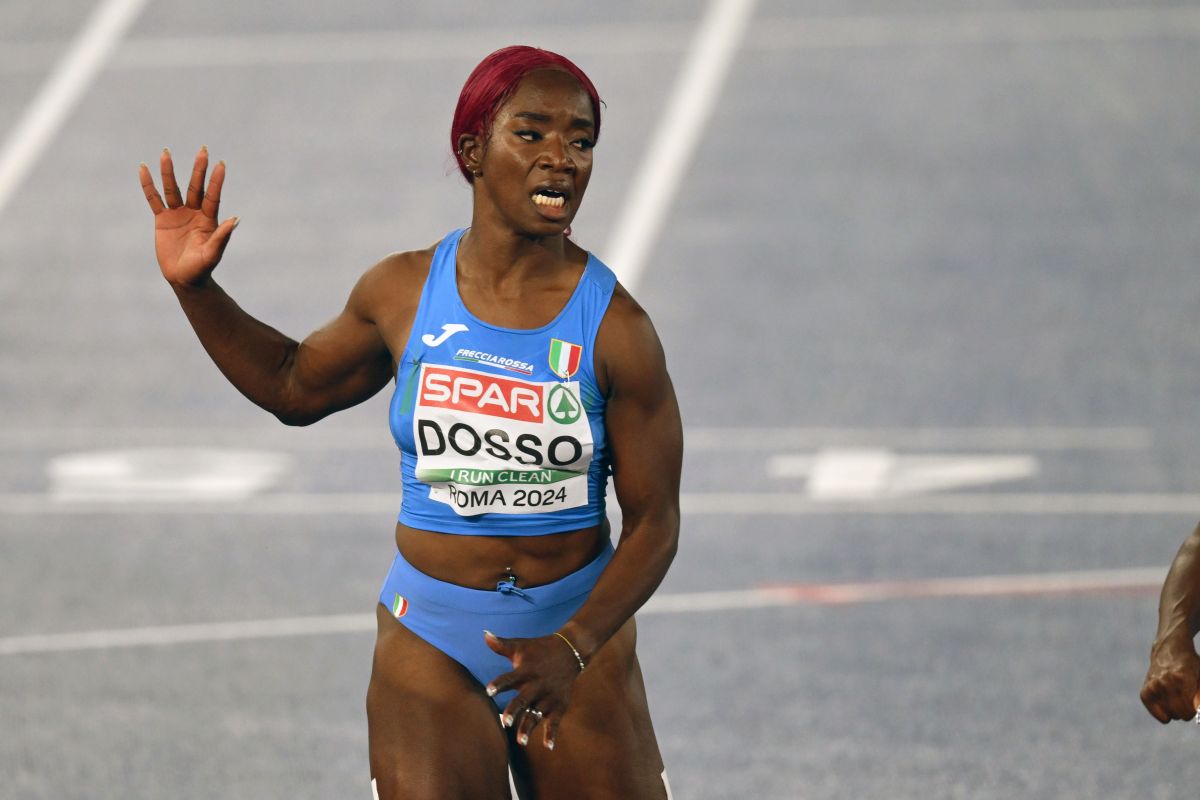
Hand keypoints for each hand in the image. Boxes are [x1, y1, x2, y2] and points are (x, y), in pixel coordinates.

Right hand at [139, 147, 237, 286]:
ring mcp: (178, 214)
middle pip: (195, 187)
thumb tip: (235, 219)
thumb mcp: (212, 254)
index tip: (221, 164)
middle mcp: (194, 213)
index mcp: (209, 220)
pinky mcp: (162, 220)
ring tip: (166, 153)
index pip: (213, 196)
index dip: (216, 181)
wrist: (184, 279)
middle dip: (198, 169)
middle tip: (203, 150)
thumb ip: (222, 237)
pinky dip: (148, 185)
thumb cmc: (201, 269)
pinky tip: (143, 169)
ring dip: (169, 172)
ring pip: (172, 189)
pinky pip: (153, 199)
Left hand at [484, 630, 583, 750]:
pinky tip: (548, 747)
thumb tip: (484, 634)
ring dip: (528, 727)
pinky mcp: (559, 704)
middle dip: (515, 710)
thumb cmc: (539, 649)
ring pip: (537, 714)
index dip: (499, 684)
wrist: (570, 651)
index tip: (489, 690)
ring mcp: (548, 696)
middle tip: (505, 721)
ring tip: (521, 741)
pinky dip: (552, 734)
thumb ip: (501, 645)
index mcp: (525, 671)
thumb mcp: (521, 645)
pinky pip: (555, 721)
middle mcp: (537, 685)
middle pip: (524, 699)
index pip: (510, 678)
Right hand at [1141, 637, 1199, 722]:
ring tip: (1175, 698)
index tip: (1195, 703)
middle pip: (1179, 714)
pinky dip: (1162, 711)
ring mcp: (1152, 687)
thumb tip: (1196, 708)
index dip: (1194, 710)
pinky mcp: (1144, 692)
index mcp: (1181, 678)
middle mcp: (1164, 682)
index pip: (1188, 709)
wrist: (1169, 649)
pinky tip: (1165, 700)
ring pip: (1168, 715)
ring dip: (1174, 711)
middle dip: (1186, 712)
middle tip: (1186, 700)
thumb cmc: (1189, 664)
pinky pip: (1156, 712)